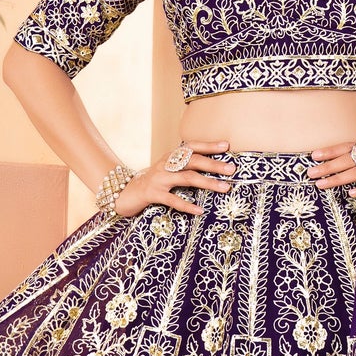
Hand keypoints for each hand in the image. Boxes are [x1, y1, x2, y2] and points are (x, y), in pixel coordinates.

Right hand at [115, 140, 235, 218]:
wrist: (124, 192)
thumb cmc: (153, 182)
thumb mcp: (167, 170)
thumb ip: (184, 167)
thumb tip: (213, 169)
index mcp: (170, 157)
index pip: (191, 147)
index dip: (209, 145)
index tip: (227, 145)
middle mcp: (165, 164)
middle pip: (193, 161)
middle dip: (214, 164)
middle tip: (232, 169)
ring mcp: (159, 178)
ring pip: (187, 178)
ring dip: (208, 182)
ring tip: (225, 187)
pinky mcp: (153, 194)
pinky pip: (173, 199)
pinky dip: (187, 205)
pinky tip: (199, 210)